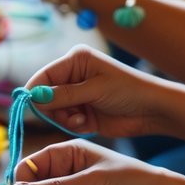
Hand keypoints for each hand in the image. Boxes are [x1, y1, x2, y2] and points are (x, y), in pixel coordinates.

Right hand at [25, 44, 178, 140]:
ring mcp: (77, 94)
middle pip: (44, 95)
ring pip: (53, 111)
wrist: (153, 110)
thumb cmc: (129, 91)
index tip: (31, 108)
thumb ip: (64, 95)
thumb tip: (34, 97)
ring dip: (65, 119)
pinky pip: (65, 121)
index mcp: (76, 60)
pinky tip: (87, 123)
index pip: (43, 76)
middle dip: (54, 109)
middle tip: (72, 115)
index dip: (35, 92)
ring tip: (83, 120)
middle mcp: (73, 75)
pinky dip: (73, 124)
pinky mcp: (82, 111)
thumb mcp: (95, 90)